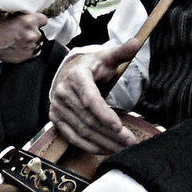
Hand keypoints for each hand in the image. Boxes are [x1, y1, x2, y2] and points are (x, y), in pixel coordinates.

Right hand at [0, 12, 47, 63]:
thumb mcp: (11, 15)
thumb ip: (24, 16)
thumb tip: (30, 15)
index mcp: (30, 21)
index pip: (44, 19)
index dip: (39, 20)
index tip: (36, 22)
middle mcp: (33, 33)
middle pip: (39, 32)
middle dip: (32, 31)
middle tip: (21, 32)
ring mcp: (31, 45)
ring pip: (35, 42)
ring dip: (29, 41)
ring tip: (18, 40)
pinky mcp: (28, 55)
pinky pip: (32, 51)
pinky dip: (26, 49)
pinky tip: (17, 47)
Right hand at [48, 40, 142, 155]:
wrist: (68, 72)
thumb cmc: (92, 67)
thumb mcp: (106, 57)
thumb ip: (121, 52)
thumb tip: (137, 42)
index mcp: (76, 75)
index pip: (90, 99)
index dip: (104, 114)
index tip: (119, 126)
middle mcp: (63, 91)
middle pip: (88, 118)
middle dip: (110, 133)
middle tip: (129, 141)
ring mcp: (57, 107)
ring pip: (82, 130)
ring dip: (102, 142)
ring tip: (121, 147)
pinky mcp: (55, 118)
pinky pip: (72, 136)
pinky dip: (88, 146)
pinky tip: (103, 149)